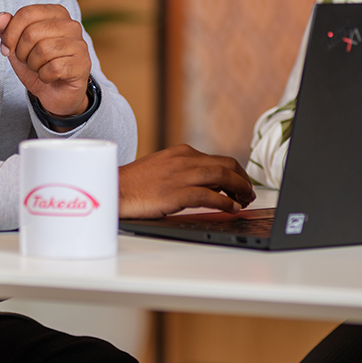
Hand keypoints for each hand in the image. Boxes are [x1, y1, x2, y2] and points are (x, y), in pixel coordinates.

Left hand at [0, 6, 90, 116]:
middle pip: (32, 33)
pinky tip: (49, 77)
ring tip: (39, 68)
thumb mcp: (17, 46)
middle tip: (28, 61)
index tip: (7, 48)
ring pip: (43, 50)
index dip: (10, 33)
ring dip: (33, 65)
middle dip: (22, 52)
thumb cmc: (38, 64)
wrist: (56, 93)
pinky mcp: (82, 64)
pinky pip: (53, 68)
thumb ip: (6, 29)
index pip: (27, 13)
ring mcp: (80, 44)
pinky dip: (44, 76)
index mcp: (56, 13)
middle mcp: (71, 25)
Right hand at [119, 144, 255, 218]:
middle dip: (242, 180)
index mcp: (182, 152)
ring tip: (245, 201)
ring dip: (240, 190)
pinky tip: (232, 209)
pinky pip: (210, 196)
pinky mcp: (176, 193)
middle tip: (248, 194)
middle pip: (226, 165)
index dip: (236, 173)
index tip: (242, 184)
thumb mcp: (163, 169)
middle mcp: (184, 160)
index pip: (219, 160)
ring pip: (223, 177)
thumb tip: (209, 184)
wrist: (113, 190)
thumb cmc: (135, 184)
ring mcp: (181, 175)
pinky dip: (226, 203)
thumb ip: (185, 172)